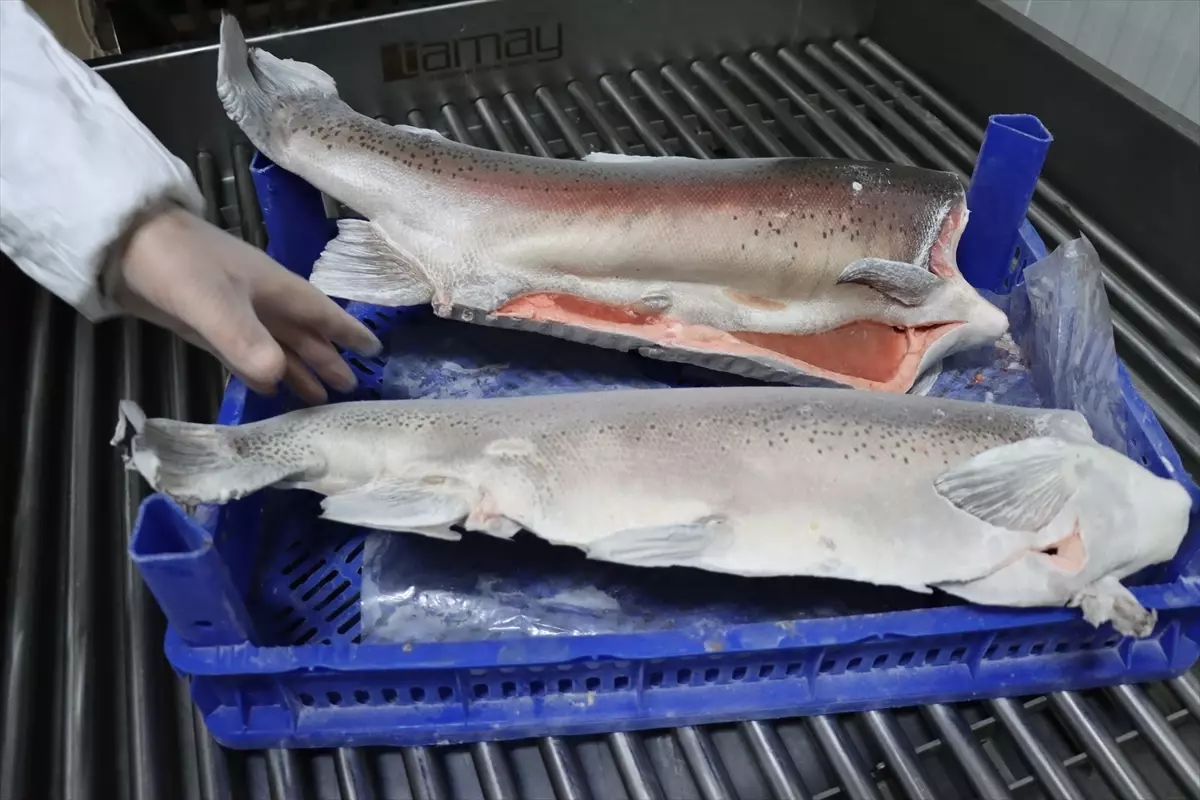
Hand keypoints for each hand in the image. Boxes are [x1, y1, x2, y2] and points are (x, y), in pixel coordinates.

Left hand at [114, 204, 380, 404]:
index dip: (347, 332)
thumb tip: (278, 378)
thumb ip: (245, 340)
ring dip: (298, 368)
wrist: (122, 242)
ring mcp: (235, 313)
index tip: (375, 351)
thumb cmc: (177, 262)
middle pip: (303, 333)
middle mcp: (261, 302)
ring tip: (319, 398)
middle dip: (327, 358)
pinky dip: (263, 369)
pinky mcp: (208, 324)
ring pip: (278, 345)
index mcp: (274, 289)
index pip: (322, 313)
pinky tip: (271, 387)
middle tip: (351, 387)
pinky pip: (248, 351)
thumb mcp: (213, 302)